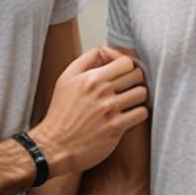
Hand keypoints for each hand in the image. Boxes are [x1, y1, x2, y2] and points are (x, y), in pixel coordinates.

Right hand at [31, 46, 146, 176]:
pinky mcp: (116, 128)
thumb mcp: (65, 79)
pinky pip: (141, 113)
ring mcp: (110, 110)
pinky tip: (130, 115)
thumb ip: (86, 60)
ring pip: (142, 93)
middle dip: (135, 79)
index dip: (128, 65)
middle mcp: (101, 92)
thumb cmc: (60, 113)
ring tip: (130, 101)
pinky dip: (138, 113)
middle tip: (129, 87)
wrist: (54, 145)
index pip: (126, 61)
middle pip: (137, 75)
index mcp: (90, 78)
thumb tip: (105, 49)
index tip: (124, 72)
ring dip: (138, 97)